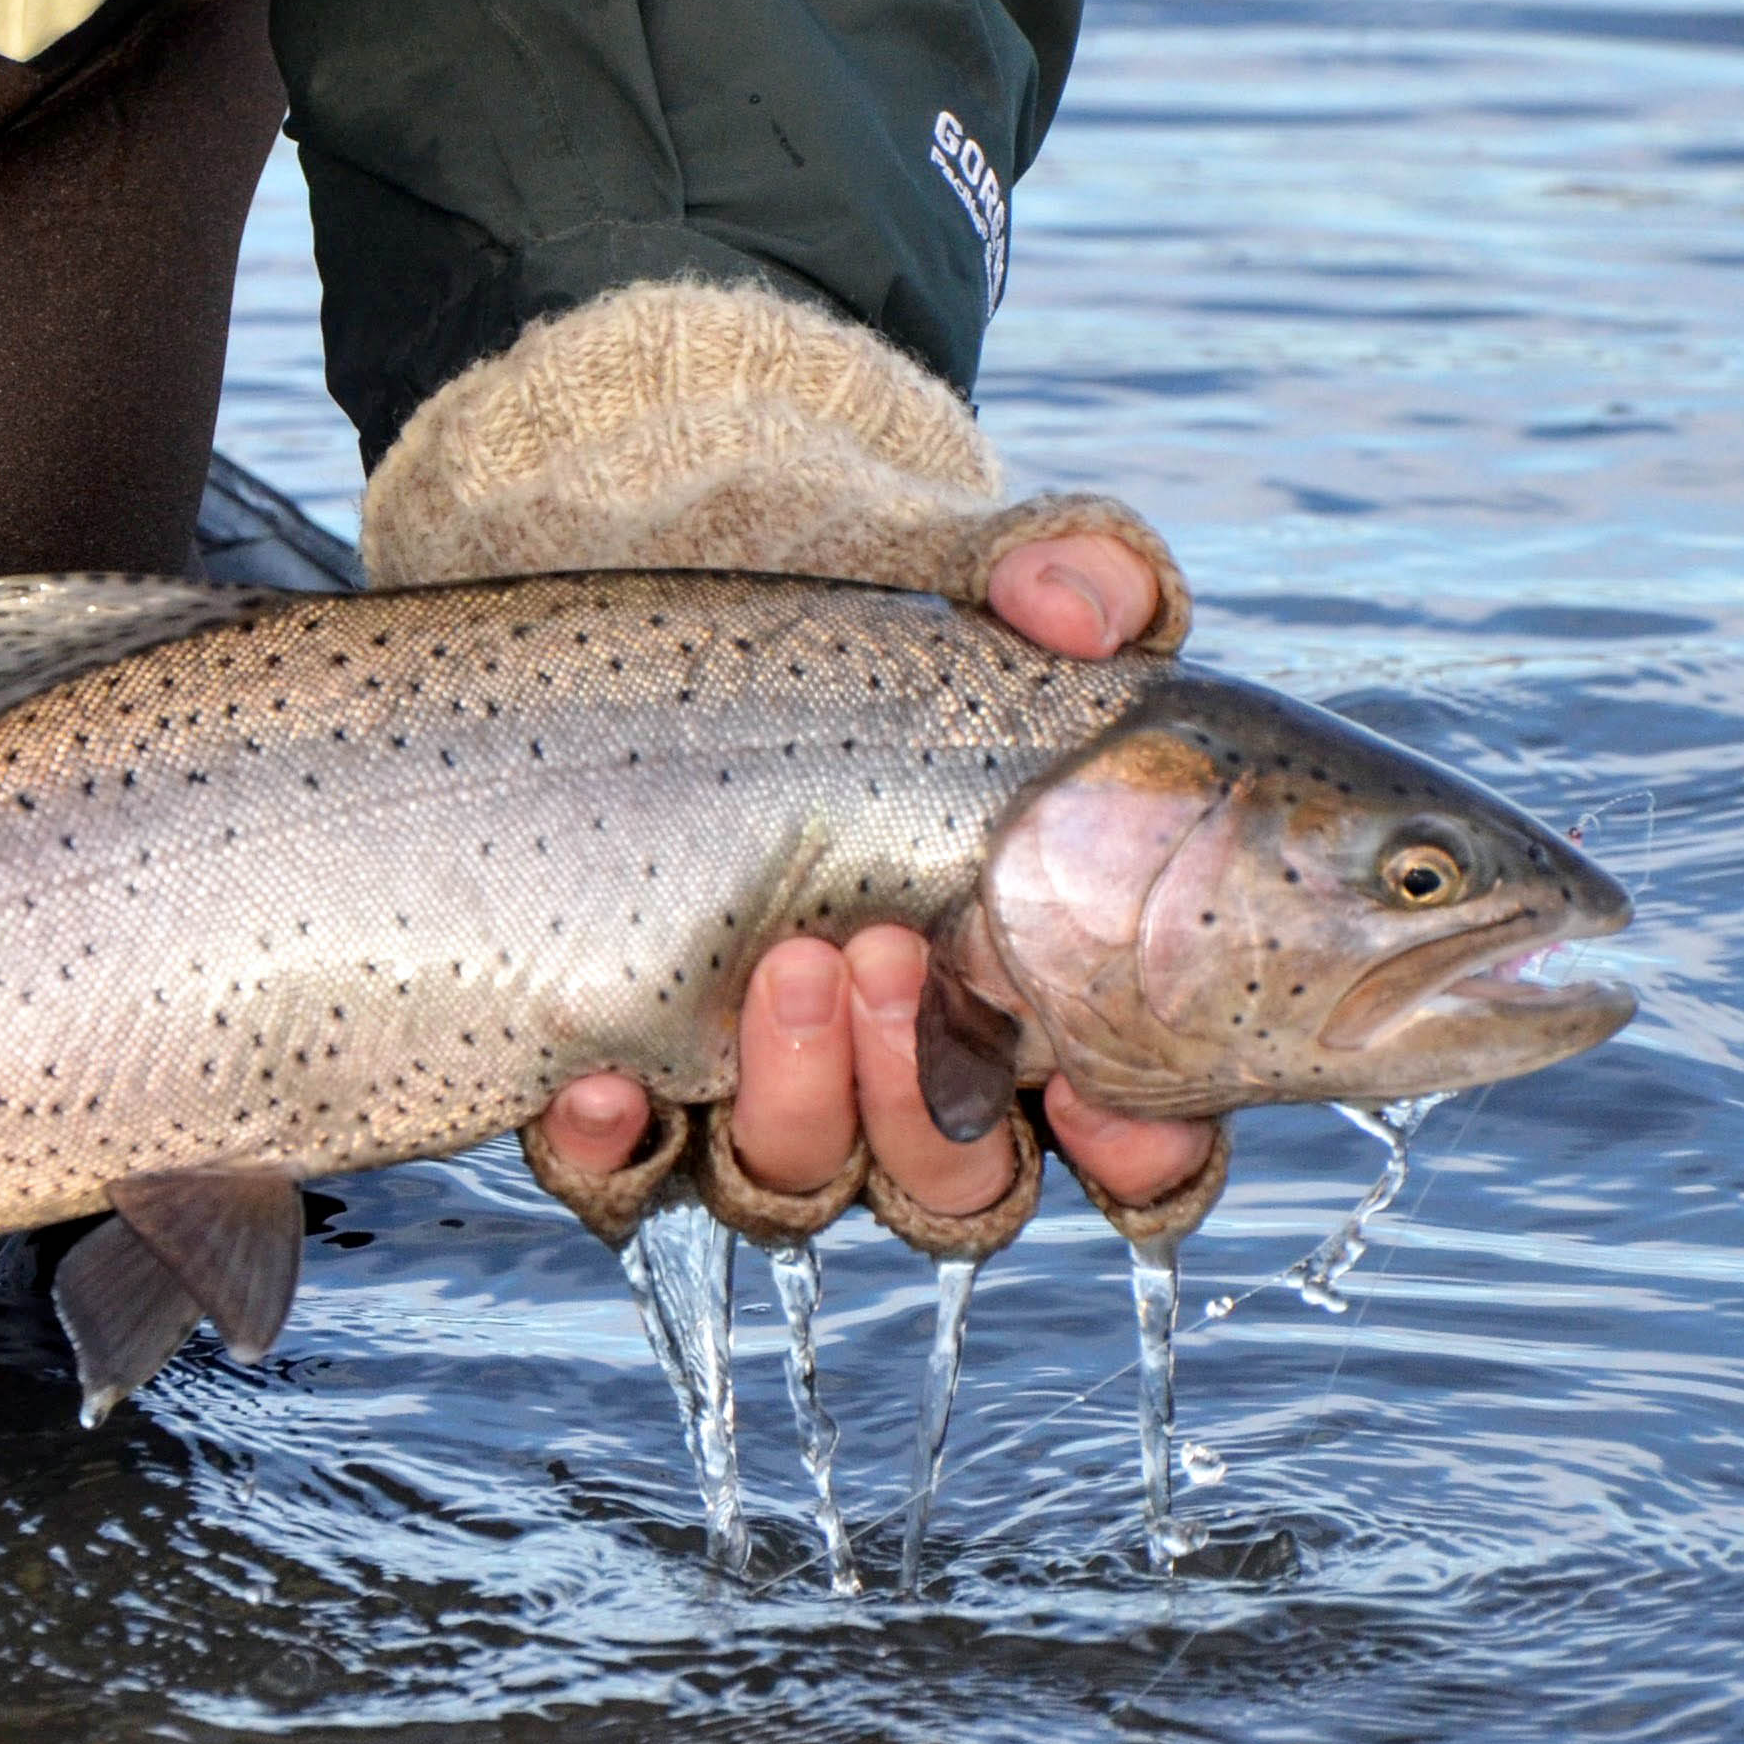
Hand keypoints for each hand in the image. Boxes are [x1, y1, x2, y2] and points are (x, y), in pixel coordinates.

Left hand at [531, 529, 1219, 1218]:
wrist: (674, 560)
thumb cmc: (863, 598)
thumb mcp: (978, 567)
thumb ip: (1074, 573)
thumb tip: (1077, 614)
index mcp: (1032, 983)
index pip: (1129, 1136)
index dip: (1138, 1152)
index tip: (1103, 1093)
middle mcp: (904, 1062)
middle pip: (955, 1182)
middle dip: (927, 1099)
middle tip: (892, 956)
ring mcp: (759, 1080)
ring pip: (799, 1183)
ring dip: (800, 1102)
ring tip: (784, 962)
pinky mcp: (624, 1069)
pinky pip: (620, 1173)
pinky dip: (617, 1148)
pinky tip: (605, 1080)